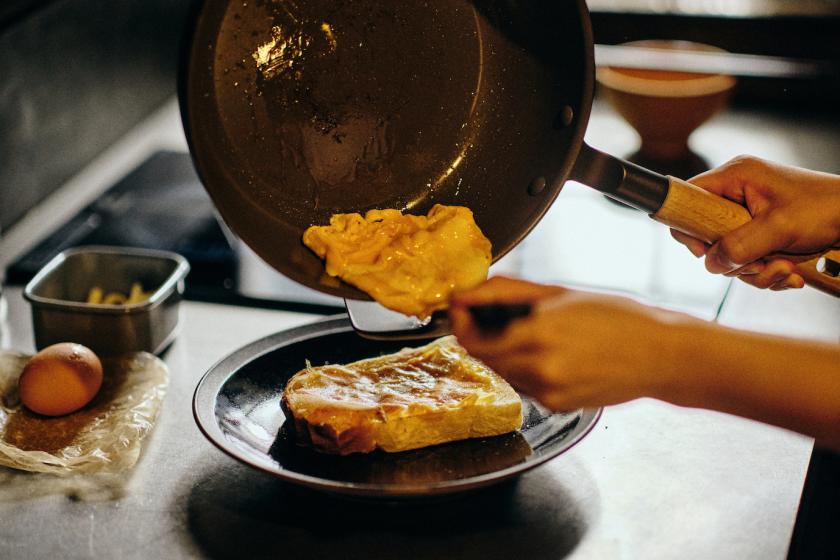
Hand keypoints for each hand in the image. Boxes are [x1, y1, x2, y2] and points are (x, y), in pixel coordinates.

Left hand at [449, 277, 696, 410]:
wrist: (660, 355)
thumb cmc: (617, 318)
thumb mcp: (559, 293)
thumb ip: (507, 292)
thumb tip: (468, 291)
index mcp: (539, 335)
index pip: (472, 339)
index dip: (460, 324)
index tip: (461, 309)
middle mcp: (540, 369)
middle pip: (484, 357)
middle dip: (482, 336)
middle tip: (495, 317)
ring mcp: (548, 392)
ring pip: (504, 372)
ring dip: (506, 353)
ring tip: (539, 335)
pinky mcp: (557, 406)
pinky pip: (526, 386)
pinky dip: (528, 369)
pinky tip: (556, 356)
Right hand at [671, 155, 839, 289]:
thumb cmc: (827, 209)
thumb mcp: (779, 227)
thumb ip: (740, 246)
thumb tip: (712, 263)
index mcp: (736, 177)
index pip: (689, 197)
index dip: (689, 227)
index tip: (706, 250)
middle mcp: (738, 195)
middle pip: (708, 235)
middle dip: (734, 258)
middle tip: (759, 263)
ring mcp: (749, 216)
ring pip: (729, 254)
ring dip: (755, 270)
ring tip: (784, 268)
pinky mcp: (761, 234)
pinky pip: (748, 260)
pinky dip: (767, 272)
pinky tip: (790, 272)